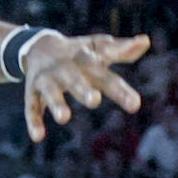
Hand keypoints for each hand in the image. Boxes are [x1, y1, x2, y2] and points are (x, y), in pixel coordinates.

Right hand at [22, 31, 149, 140]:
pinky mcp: (32, 91)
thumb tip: (145, 41)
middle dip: (83, 89)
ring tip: (64, 118)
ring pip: (51, 92)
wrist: (38, 46)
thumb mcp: (98, 48)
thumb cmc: (78, 52)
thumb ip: (121, 50)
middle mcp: (66, 68)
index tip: (135, 105)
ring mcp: (47, 79)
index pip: (106, 75)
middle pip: (76, 79)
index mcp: (86, 59)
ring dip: (57, 103)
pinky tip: (37, 137)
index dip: (120, 90)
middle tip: (94, 100)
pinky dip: (33, 121)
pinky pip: (31, 107)